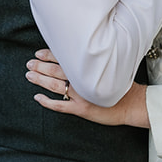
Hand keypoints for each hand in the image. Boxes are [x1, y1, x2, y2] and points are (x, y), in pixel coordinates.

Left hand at [26, 50, 148, 126]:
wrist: (133, 103)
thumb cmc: (121, 85)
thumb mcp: (109, 67)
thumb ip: (93, 62)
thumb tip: (76, 54)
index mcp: (88, 68)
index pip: (64, 58)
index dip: (49, 55)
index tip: (38, 53)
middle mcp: (83, 80)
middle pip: (56, 71)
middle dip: (40, 66)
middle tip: (29, 64)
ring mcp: (81, 95)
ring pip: (55, 86)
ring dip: (40, 80)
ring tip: (29, 76)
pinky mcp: (82, 109)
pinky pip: (60, 105)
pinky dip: (47, 102)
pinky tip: (38, 98)